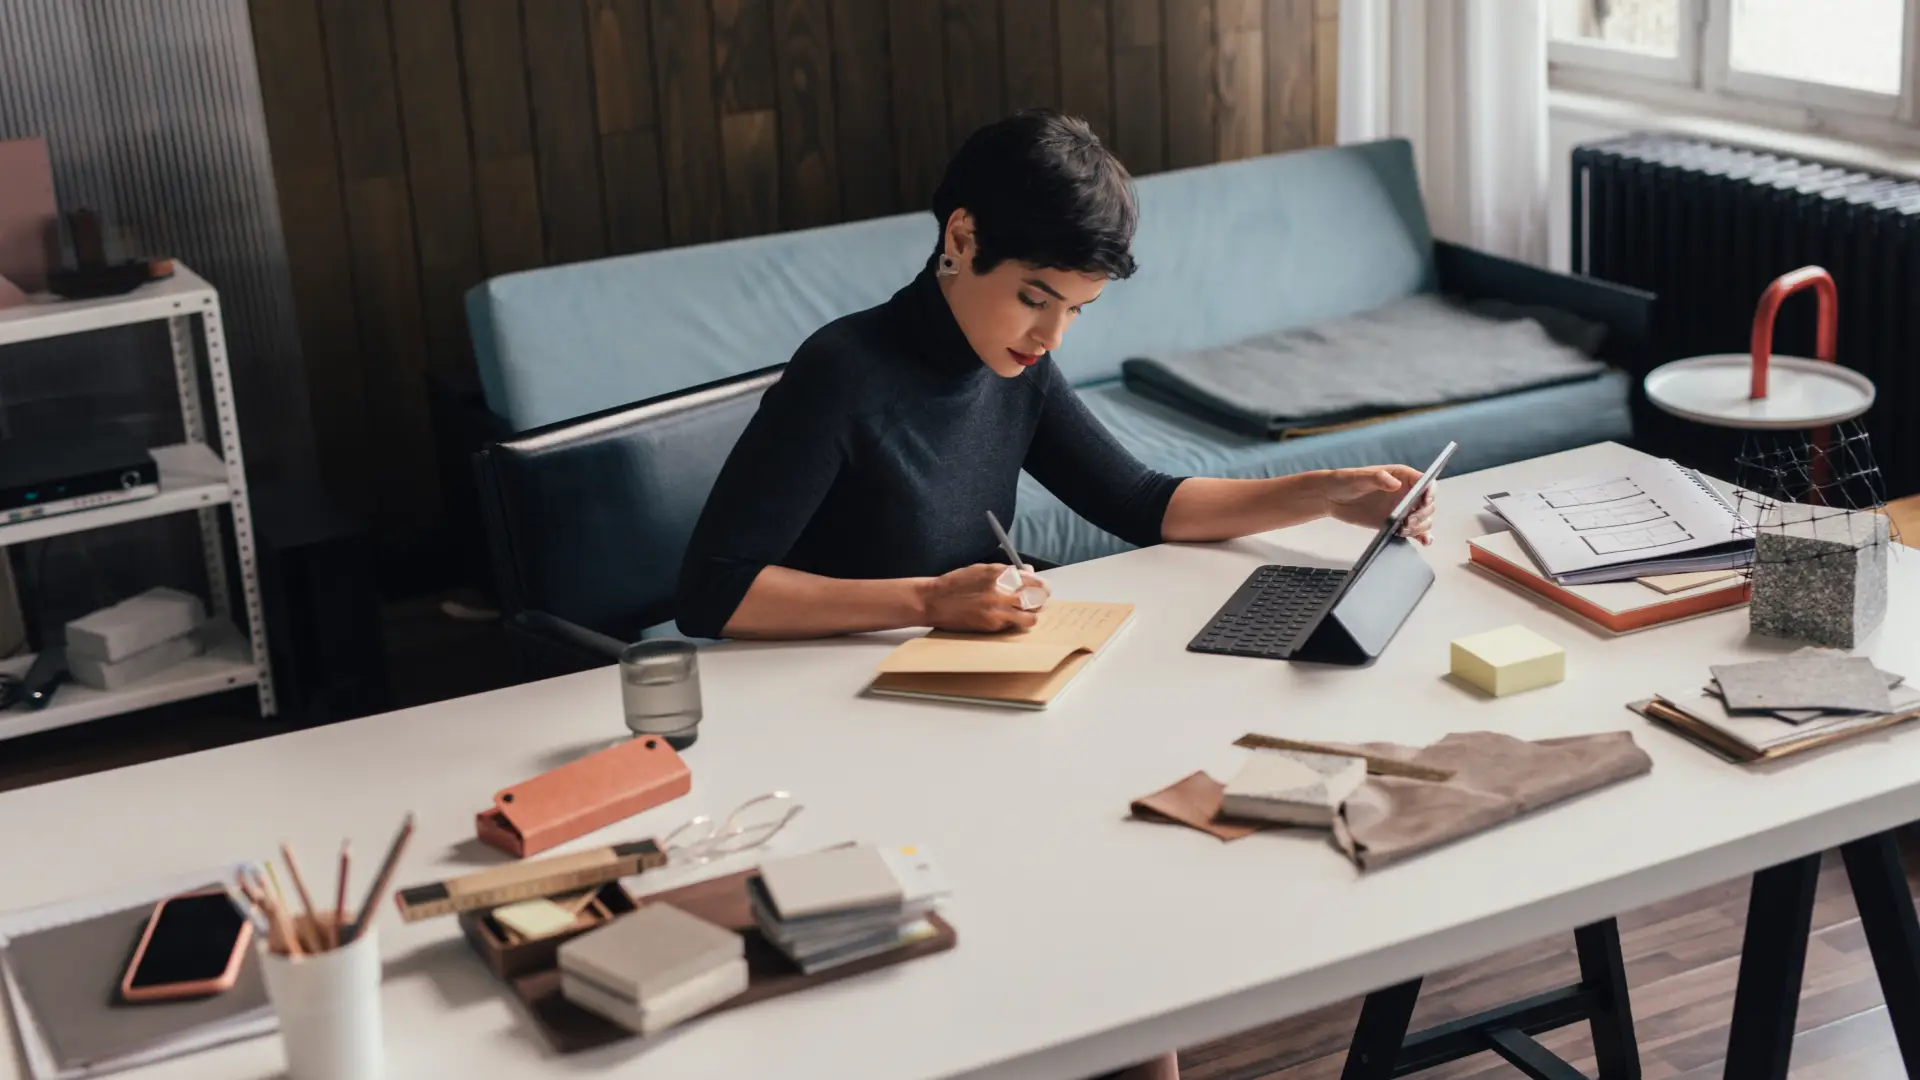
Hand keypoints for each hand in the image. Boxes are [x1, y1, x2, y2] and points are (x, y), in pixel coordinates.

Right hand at [918, 564, 1047, 631]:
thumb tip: (1028, 572)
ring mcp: (997, 610)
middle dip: (1040, 600)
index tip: (1043, 588)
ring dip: (1030, 615)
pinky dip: (1012, 623)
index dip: (1041, 586)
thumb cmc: (956, 583)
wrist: (933, 600)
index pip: (1033, 580)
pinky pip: (1012, 626)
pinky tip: (1004, 618)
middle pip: (1037, 599)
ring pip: (1030, 618)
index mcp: (999, 574)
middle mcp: (1001, 591)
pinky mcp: (991, 626)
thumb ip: (1006, 571)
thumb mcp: (981, 569)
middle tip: (1037, 601)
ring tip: (1023, 613)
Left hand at [1322, 465, 1437, 545]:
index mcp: (1402, 476)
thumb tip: (1396, 484)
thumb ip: (1378, 478)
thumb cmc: (1345, 481)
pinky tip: (1423, 541)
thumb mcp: (1359, 477)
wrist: (1332, 498)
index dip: (1430, 492)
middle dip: (1422, 514)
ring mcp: (1402, 509)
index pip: (1426, 483)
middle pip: (1428, 504)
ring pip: (1423, 519)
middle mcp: (1406, 493)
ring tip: (1403, 529)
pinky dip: (1421, 536)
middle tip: (1407, 520)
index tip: (1424, 501)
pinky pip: (1414, 531)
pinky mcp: (1396, 524)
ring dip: (1420, 527)